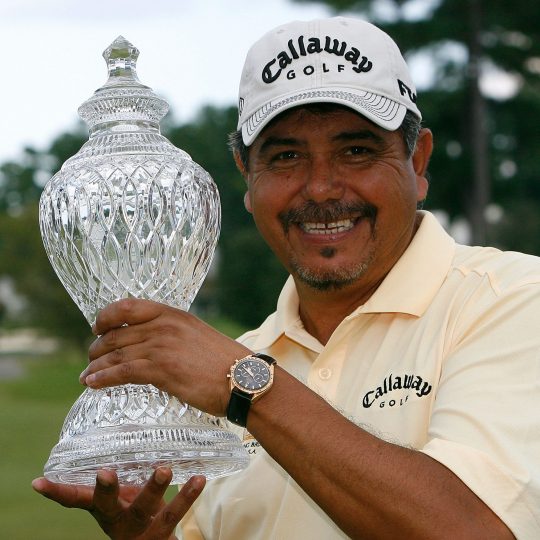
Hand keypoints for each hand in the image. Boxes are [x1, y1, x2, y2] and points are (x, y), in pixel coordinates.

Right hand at [32, 468, 204, 539]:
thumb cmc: (132, 506)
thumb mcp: (121, 490)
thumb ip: (119, 464)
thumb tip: (113, 421)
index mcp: (101, 506)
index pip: (74, 498)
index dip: (56, 491)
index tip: (38, 481)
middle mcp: (115, 516)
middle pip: (106, 504)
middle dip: (105, 489)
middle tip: (104, 472)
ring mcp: (139, 525)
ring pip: (144, 508)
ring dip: (153, 488)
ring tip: (163, 469)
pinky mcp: (162, 529)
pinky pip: (175, 513)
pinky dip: (187, 495)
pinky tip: (199, 478)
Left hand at [80, 298, 251, 415]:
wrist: (242, 379)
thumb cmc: (224, 362)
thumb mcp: (197, 335)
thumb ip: (173, 334)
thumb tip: (151, 345)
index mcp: (173, 314)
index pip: (127, 306)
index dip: (105, 316)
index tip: (98, 328)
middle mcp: (164, 326)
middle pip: (116, 333)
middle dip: (97, 347)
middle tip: (92, 358)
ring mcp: (161, 346)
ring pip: (116, 353)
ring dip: (96, 366)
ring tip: (87, 376)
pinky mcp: (161, 369)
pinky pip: (122, 371)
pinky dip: (103, 378)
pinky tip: (93, 384)